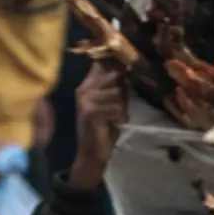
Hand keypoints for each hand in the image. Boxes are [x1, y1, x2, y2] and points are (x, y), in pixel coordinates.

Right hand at [68, 63, 129, 189]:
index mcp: (88, 83)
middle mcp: (84, 88)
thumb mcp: (111, 102)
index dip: (117, 63)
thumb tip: (129, 66)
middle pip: (114, 76)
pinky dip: (121, 116)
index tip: (127, 67)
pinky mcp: (90, 112)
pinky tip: (116, 122)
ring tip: (117, 116)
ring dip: (123, 106)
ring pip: (117, 93)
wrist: (93, 151)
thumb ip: (116, 86)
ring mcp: (85, 100)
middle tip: (120, 106)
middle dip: (123, 91)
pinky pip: (116, 108)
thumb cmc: (105, 125)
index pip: (102, 63)